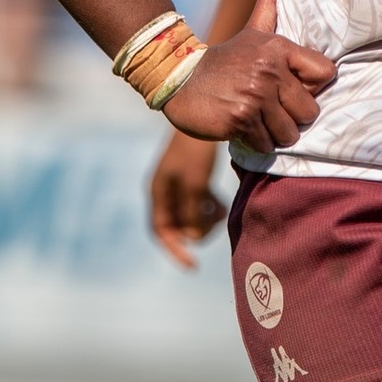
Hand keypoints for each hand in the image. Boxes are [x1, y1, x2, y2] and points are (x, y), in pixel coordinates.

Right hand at [149, 131, 225, 268]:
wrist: (206, 115)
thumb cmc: (196, 151)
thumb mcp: (194, 184)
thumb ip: (193, 214)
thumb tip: (195, 238)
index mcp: (159, 192)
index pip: (162, 231)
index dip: (175, 251)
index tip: (192, 265)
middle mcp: (166, 189)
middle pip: (179, 224)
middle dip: (198, 228)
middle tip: (217, 220)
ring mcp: (179, 182)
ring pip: (192, 213)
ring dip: (207, 217)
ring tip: (222, 208)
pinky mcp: (193, 175)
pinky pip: (201, 201)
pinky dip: (212, 205)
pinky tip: (223, 201)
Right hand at [159, 0, 336, 151]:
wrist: (180, 79)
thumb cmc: (224, 61)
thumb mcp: (250, 33)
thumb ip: (268, 11)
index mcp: (278, 48)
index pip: (325, 72)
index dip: (314, 87)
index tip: (297, 90)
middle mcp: (269, 70)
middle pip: (309, 111)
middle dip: (293, 117)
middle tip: (275, 112)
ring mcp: (255, 96)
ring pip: (289, 132)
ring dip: (276, 134)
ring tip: (260, 122)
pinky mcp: (240, 120)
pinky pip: (266, 144)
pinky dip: (257, 142)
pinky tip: (244, 129)